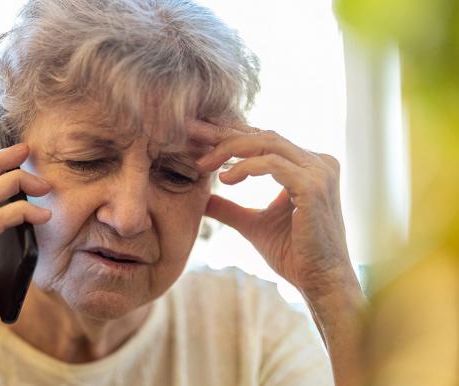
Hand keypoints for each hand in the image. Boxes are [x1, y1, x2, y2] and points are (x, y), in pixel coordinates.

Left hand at [190, 119, 358, 297]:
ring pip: (267, 143)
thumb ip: (229, 208)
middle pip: (264, 135)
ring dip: (230, 149)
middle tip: (193, 133)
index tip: (197, 136)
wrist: (320, 283)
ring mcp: (319, 171)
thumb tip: (202, 199)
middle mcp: (317, 162)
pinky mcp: (313, 186)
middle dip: (224, 134)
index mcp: (307, 166)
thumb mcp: (253, 224)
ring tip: (203, 164)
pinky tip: (225, 180)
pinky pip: (272, 164)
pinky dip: (244, 168)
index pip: (264, 140)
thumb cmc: (293, 255)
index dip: (230, 135)